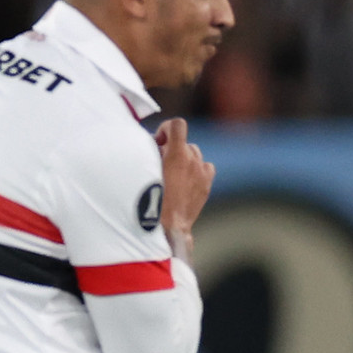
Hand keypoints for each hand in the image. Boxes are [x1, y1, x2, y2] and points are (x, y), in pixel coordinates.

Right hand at [154, 117, 215, 257]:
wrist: (167, 227)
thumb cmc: (150, 202)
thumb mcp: (145, 172)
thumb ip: (151, 154)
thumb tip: (155, 146)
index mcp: (177, 154)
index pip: (177, 125)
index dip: (166, 129)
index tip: (158, 142)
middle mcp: (192, 160)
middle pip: (184, 142)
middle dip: (173, 149)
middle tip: (160, 162)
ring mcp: (202, 172)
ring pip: (195, 154)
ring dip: (184, 159)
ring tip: (173, 173)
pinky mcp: (207, 184)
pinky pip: (206, 167)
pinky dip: (197, 169)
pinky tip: (186, 180)